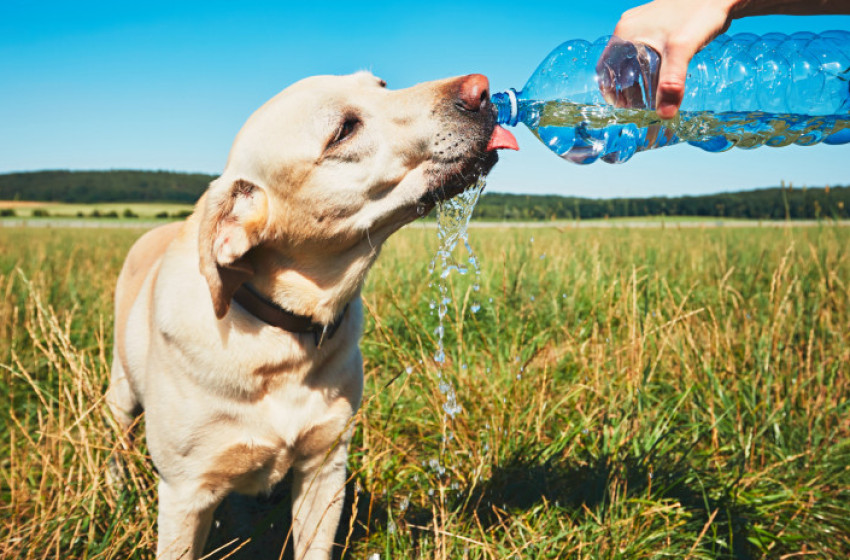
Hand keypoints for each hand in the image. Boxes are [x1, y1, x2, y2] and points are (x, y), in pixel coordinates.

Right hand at [611, 0, 735, 117]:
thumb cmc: (699, 14)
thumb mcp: (682, 50)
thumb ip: (671, 83)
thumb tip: (664, 115)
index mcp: (625, 33)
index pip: (606, 69)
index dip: (610, 91)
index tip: (622, 109)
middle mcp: (629, 28)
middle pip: (618, 66)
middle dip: (626, 89)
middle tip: (639, 108)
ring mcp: (642, 25)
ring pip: (632, 60)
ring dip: (638, 79)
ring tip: (651, 97)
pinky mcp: (656, 25)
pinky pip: (644, 51)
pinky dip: (649, 68)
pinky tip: (662, 77)